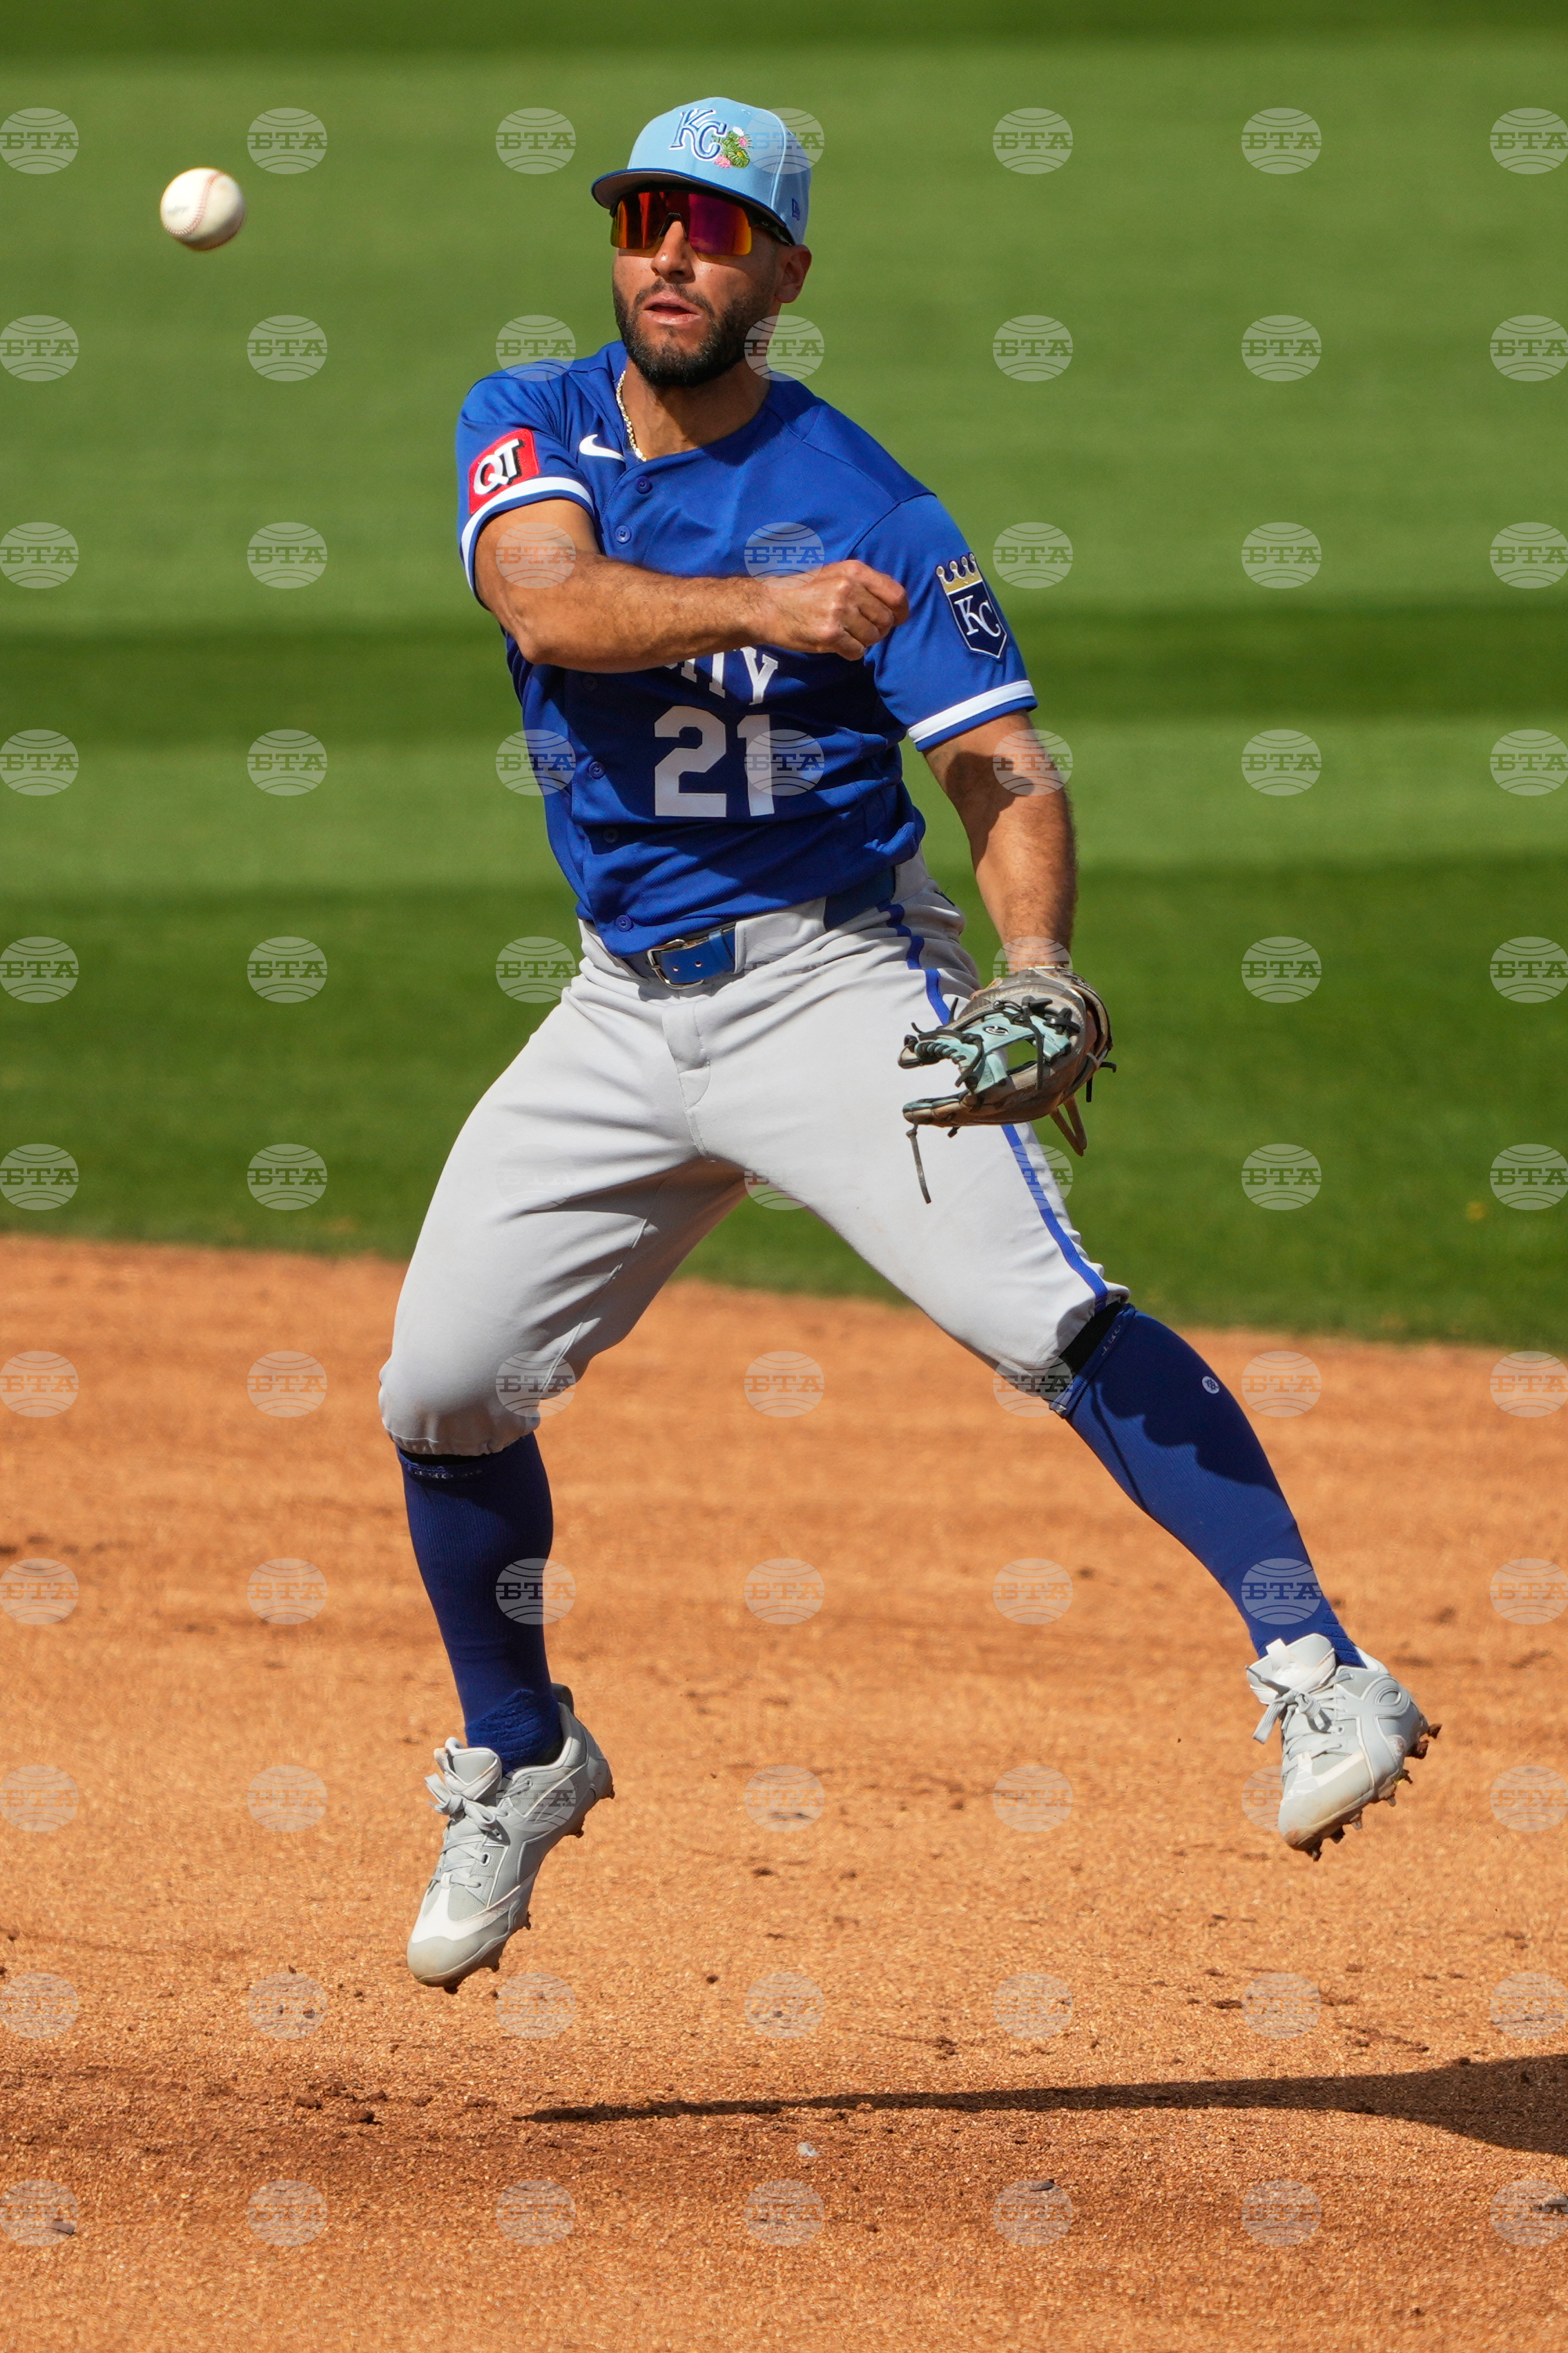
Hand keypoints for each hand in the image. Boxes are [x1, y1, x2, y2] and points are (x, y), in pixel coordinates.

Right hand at [750, 559, 907, 660]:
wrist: (767, 605)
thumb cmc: (801, 590)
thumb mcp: (834, 573)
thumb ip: (863, 584)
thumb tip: (894, 603)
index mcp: (854, 571)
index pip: (896, 594)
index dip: (901, 611)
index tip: (897, 619)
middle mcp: (849, 589)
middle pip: (885, 619)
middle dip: (878, 629)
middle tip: (861, 629)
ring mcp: (839, 612)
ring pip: (872, 637)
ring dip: (863, 641)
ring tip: (845, 635)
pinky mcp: (829, 634)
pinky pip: (857, 652)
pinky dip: (850, 652)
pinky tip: (836, 644)